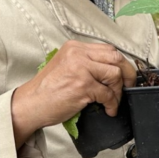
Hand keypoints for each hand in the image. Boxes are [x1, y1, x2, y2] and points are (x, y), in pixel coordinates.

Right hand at [10, 40, 135, 146]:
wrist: (30, 104)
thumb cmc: (47, 90)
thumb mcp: (66, 66)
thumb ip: (86, 63)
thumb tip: (113, 70)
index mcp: (75, 47)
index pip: (108, 49)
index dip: (120, 63)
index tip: (125, 74)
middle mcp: (78, 54)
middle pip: (116, 57)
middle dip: (127, 73)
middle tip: (129, 86)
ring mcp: (81, 69)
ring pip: (115, 74)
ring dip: (118, 90)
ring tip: (113, 100)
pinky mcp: (83, 86)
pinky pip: (108, 94)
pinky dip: (112, 103)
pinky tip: (108, 109)